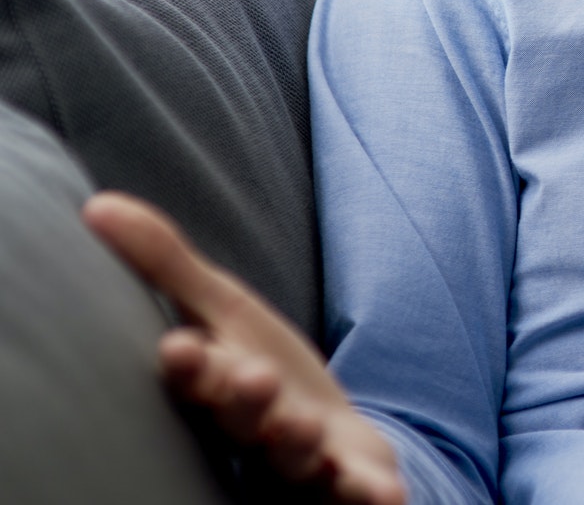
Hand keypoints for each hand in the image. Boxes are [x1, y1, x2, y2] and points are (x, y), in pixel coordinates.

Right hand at [82, 192, 405, 504]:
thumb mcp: (222, 310)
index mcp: (218, 386)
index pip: (197, 377)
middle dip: (241, 401)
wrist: (326, 442)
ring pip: (293, 460)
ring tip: (301, 426)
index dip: (191, 366)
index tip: (179, 347)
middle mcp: (254, 430)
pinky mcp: (348, 484)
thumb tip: (99, 206)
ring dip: (295, 445)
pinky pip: (356, 494)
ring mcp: (301, 462)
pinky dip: (369, 497)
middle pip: (241, 420)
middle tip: (251, 379)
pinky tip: (385, 496)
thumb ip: (168, 267)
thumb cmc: (260, 372)